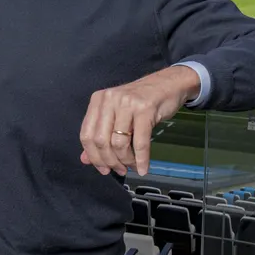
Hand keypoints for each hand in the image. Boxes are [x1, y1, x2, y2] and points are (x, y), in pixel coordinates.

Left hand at [79, 65, 199, 176]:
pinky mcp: (145, 109)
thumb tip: (85, 160)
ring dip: (126, 161)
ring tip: (132, 166)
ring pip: (118, 143)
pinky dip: (141, 159)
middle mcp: (109, 99)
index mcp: (98, 100)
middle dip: (110, 161)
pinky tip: (143, 168)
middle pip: (101, 141)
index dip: (93, 157)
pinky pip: (140, 142)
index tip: (103, 169)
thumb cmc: (142, 101)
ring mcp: (127, 103)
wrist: (169, 84)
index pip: (86, 135)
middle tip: (120, 170)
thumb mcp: (117, 114)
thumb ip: (100, 135)